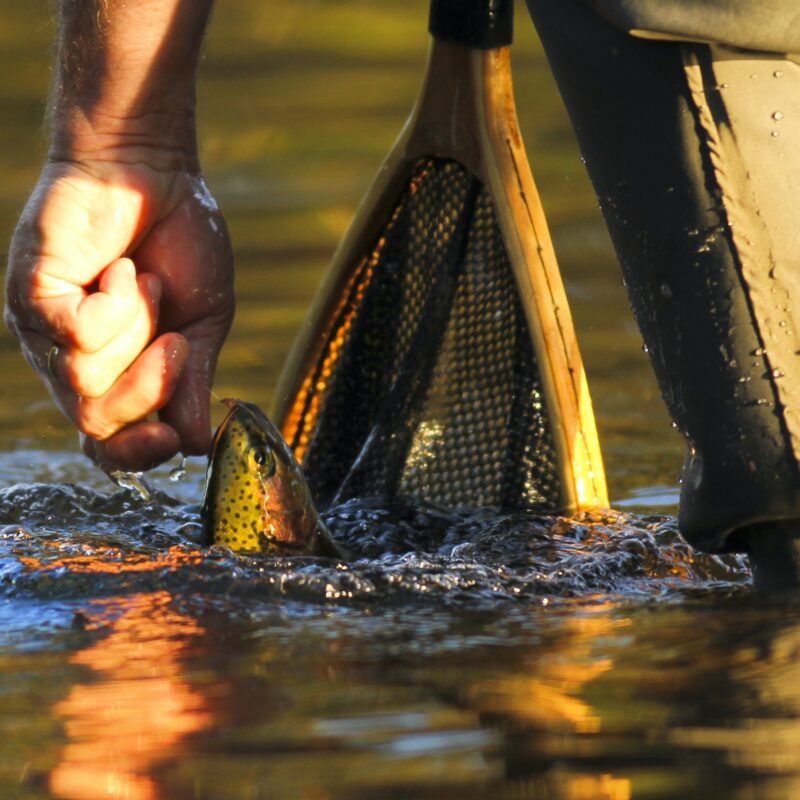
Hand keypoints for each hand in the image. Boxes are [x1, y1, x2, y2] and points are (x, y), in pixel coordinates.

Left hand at [5, 157, 234, 469]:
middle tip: (177, 341)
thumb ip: (194, 383)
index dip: (139, 455)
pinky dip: (118, 303)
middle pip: (98, 426)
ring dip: (138, 334)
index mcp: (117, 376)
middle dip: (151, 389)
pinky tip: (122, 269)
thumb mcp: (204, 323)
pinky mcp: (33, 296)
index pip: (109, 446)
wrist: (152, 172)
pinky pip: (78, 335)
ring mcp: (47, 332)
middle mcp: (73, 363)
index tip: (174, 438)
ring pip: (86, 383)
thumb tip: (196, 445)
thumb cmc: (181, 243)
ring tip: (147, 283)